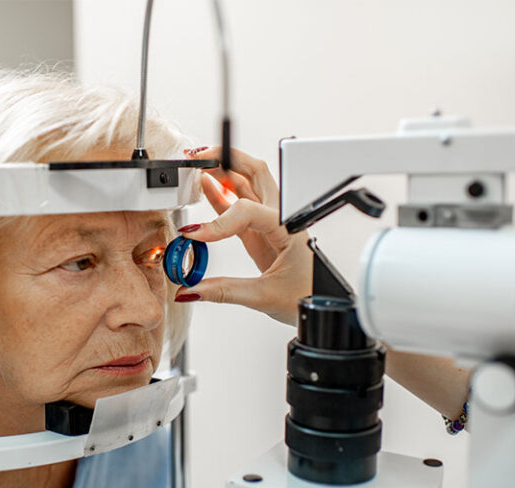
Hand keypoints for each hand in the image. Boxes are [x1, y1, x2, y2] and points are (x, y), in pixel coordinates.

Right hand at [175, 146, 312, 325]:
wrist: (320, 304)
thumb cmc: (307, 294)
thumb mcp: (265, 296)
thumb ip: (225, 291)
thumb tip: (194, 289)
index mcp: (288, 228)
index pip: (248, 211)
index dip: (219, 221)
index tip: (196, 235)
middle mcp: (280, 217)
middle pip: (254, 172)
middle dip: (226, 159)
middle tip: (200, 157)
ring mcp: (269, 221)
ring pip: (246, 183)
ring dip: (222, 171)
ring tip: (198, 165)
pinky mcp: (259, 232)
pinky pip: (238, 205)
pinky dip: (221, 194)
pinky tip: (205, 186)